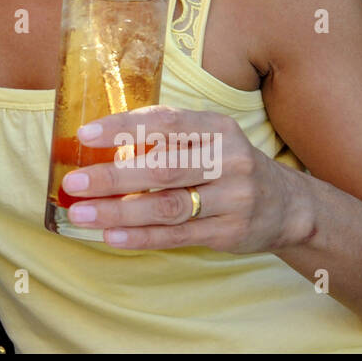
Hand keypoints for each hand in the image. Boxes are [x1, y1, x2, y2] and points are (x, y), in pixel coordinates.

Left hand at [60, 105, 312, 252]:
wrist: (288, 205)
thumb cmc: (227, 165)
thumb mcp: (207, 140)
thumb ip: (164, 140)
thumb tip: (99, 148)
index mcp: (216, 128)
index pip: (165, 122)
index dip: (123, 127)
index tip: (85, 135)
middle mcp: (228, 160)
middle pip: (162, 168)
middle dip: (112, 176)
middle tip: (73, 183)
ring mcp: (232, 199)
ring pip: (166, 207)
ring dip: (118, 212)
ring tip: (82, 214)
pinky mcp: (230, 232)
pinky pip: (178, 236)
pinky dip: (141, 237)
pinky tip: (112, 236)